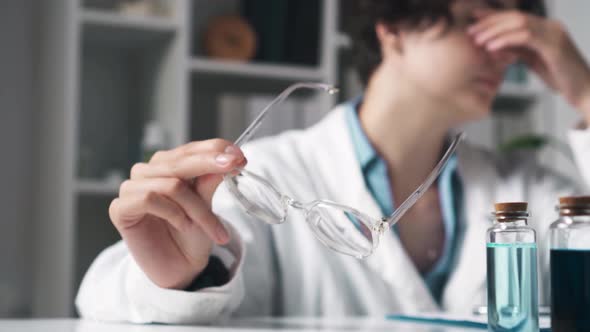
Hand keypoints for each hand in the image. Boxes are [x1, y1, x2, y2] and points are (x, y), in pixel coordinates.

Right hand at [109, 139, 245, 289]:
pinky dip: (174, 212)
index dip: (215, 149)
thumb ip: (210, 182)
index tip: (240, 157)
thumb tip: (225, 158)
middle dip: (211, 166)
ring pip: (171, 184)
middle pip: (181, 161)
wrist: (179, 269)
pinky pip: (149, 199)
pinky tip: (184, 225)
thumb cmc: (192, 235)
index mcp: (169, 165)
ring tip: (211, 228)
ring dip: (197, 208)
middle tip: (234, 169)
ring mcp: (131, 188)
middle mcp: (148, 172)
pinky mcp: (120, 208)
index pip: (191, 149)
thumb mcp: (207, 206)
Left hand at [468, 9, 589, 119]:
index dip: (494, 16)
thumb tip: (495, 45)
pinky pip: (526, 37)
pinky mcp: (554, 45)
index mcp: (545, 28)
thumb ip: (517, 50)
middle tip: (471, 31)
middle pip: (515, 16)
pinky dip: (506, 40)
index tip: (474, 18)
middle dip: (490, 22)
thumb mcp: (533, 60)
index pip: (515, 17)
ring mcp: (554, 33)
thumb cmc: (560, 77)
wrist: (583, 90)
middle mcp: (550, 26)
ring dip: (495, 31)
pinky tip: (492, 47)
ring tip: (477, 41)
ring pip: (519, 23)